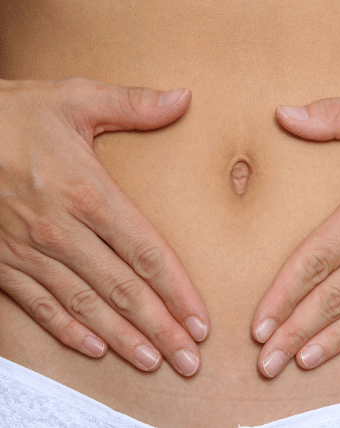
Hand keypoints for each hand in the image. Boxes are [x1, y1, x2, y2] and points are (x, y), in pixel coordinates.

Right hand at [0, 77, 208, 375]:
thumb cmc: (15, 113)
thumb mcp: (75, 99)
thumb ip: (133, 104)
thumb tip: (184, 98)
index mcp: (86, 192)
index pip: (145, 252)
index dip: (176, 289)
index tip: (200, 319)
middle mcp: (60, 230)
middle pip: (122, 289)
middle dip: (160, 327)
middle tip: (189, 359)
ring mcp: (28, 251)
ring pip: (85, 306)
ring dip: (122, 338)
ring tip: (154, 361)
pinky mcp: (2, 262)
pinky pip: (40, 305)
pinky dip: (68, 330)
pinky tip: (95, 347)